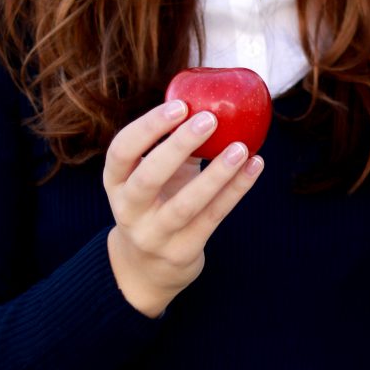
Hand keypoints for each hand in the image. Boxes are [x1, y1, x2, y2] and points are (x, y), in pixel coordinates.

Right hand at [103, 99, 264, 317]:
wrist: (147, 268)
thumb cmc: (156, 204)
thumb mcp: (153, 176)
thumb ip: (174, 146)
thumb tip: (212, 101)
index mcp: (115, 183)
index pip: (121, 151)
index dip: (148, 128)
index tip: (179, 106)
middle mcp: (128, 210)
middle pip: (148, 177)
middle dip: (178, 146)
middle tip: (209, 119)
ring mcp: (154, 235)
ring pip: (185, 205)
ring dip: (216, 175)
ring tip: (241, 148)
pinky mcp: (182, 252)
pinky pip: (212, 218)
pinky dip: (235, 191)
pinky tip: (254, 167)